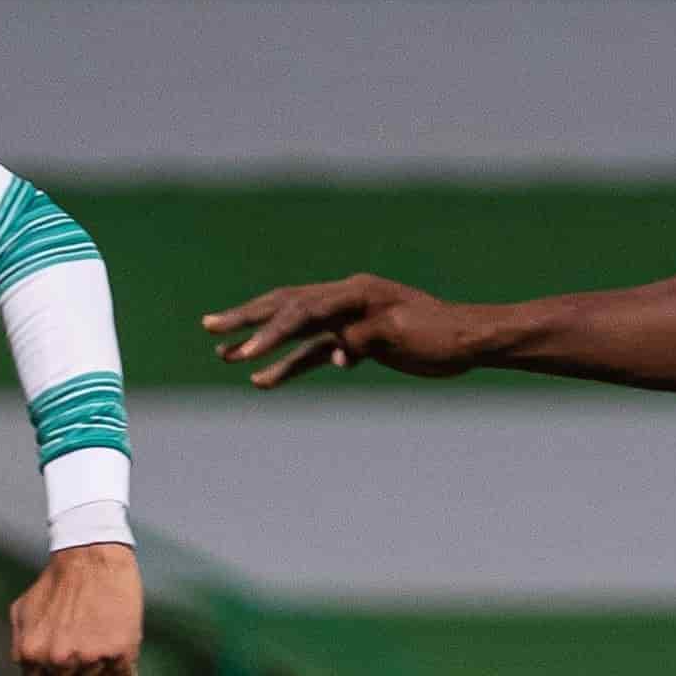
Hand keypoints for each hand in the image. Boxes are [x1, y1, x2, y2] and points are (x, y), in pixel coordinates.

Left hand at [11, 543, 141, 675]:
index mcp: (32, 654)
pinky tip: (122, 660)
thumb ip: (20, 644)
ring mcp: (90, 658)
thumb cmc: (56, 581)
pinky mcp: (120, 651)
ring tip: (105, 671)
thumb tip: (27, 669)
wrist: (91, 556)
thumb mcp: (22, 611)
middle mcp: (58, 660)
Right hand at [205, 272, 485, 387]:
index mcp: (355, 293)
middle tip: (209, 326)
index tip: (245, 355)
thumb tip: (338, 348)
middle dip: (246, 319)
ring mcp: (346, 320)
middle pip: (285, 306)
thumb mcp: (404, 334)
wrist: (467, 340)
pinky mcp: (352, 341)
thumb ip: (366, 337)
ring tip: (222, 352)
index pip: (302, 309)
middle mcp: (344, 300)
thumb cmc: (441, 334)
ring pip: (292, 328)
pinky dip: (287, 366)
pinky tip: (263, 382)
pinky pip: (311, 353)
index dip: (270, 332)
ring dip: (259, 341)